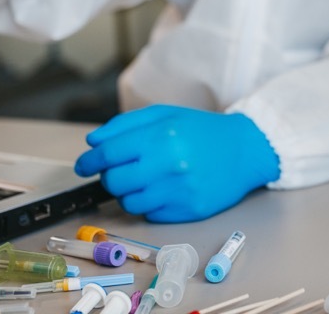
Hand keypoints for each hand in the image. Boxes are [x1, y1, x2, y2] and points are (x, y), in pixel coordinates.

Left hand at [74, 105, 279, 222]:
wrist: (245, 150)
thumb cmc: (202, 130)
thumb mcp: (165, 114)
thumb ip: (125, 125)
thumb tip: (93, 143)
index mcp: (161, 135)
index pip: (108, 153)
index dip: (89, 160)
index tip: (83, 164)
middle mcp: (169, 164)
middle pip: (115, 181)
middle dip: (111, 176)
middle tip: (121, 170)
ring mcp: (179, 191)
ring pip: (130, 202)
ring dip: (129, 192)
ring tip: (146, 179)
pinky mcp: (187, 211)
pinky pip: (150, 214)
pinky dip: (150, 204)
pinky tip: (163, 190)